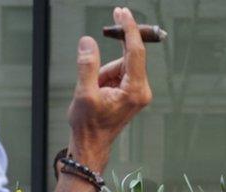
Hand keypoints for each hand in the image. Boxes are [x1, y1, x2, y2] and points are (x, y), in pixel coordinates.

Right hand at [67, 7, 151, 172]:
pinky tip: (98, 92)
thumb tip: (88, 41)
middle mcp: (141, 90)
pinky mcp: (131, 93)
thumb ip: (87, 65)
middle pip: (129, 56)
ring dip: (104, 72)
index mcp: (135, 91)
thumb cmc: (88, 124)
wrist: (91, 144)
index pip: (135, 52)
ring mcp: (137, 92)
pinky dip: (105, 76)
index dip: (129, 29)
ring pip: (120, 65)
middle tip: (109, 28)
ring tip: (94, 91)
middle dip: (113, 50)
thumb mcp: (84, 93)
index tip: (123, 12)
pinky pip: (118, 74)